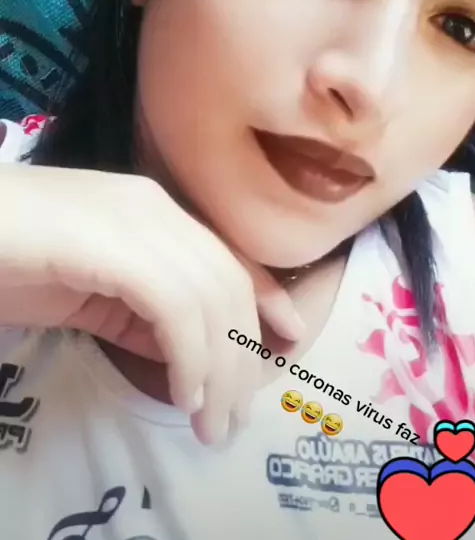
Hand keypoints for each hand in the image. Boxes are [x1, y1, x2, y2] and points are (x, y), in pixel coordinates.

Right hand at [0, 164, 303, 443]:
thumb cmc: (12, 259)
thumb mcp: (90, 293)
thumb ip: (138, 313)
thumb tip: (187, 356)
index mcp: (152, 211)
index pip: (227, 256)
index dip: (266, 299)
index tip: (290, 341)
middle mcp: (154, 207)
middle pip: (226, 283)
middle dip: (241, 357)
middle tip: (234, 418)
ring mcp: (135, 219)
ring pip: (209, 297)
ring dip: (220, 371)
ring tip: (213, 423)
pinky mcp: (113, 244)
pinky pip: (174, 306)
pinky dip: (189, 355)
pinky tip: (184, 393)